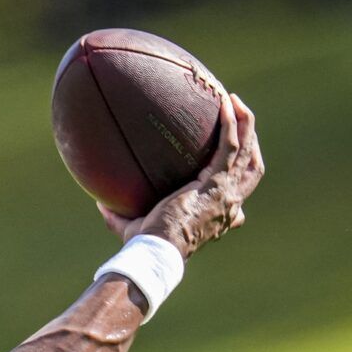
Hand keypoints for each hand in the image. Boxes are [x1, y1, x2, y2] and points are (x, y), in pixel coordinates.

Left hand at [102, 91, 263, 257]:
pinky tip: (227, 103)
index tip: (232, 167)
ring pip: (247, 153)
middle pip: (252, 170)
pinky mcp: (218, 181)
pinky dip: (231, 123)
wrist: (158, 249)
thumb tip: (99, 203)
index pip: (237, 201)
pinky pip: (231, 146)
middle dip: (251, 144)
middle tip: (241, 122)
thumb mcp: (136, 228)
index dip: (239, 182)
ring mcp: (226, 192)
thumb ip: (121, 216)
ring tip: (236, 102)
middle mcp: (228, 205)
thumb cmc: (146, 245)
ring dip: (246, 125)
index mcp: (217, 218)